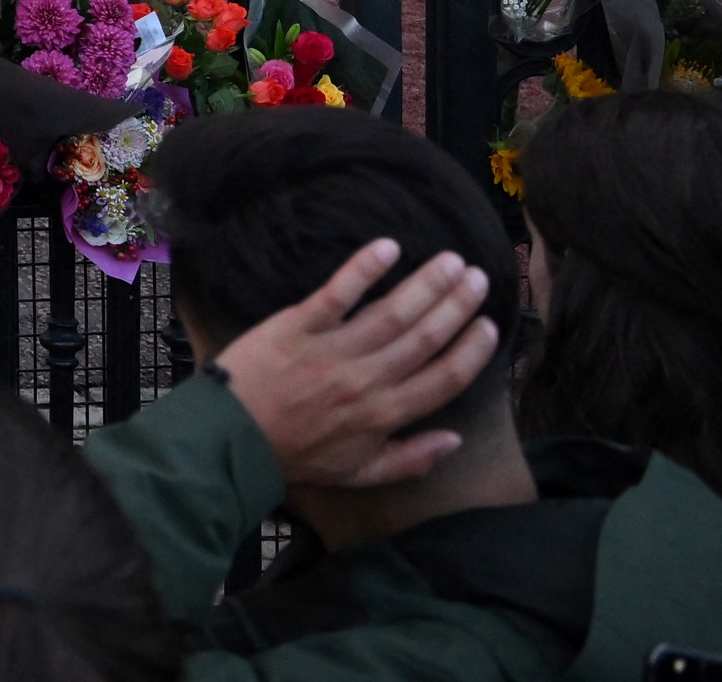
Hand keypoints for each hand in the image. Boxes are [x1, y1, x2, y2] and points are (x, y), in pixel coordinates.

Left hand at [208, 236, 497, 489]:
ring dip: (427, 285)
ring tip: (451, 261)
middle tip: (478, 277)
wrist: (231, 439)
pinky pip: (337, 293)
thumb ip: (410, 459)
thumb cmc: (295, 455)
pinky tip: (389, 247)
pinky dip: (364, 269)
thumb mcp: (357, 474)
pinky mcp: (298, 326)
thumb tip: (455, 440)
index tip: (490, 326)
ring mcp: (333, 351)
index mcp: (385, 415)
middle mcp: (366, 380)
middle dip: (458, 306)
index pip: (444, 379)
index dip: (473, 352)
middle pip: (425, 338)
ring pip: (392, 313)